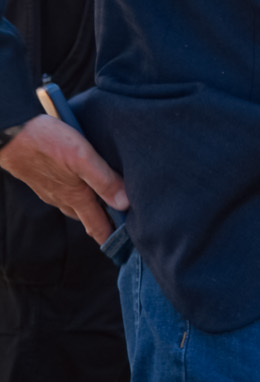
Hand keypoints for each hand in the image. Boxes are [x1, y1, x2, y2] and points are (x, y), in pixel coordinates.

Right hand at [0, 116, 126, 242]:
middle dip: (103, 223)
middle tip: (123, 225)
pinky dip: (77, 195)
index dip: (112, 238)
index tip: (127, 247)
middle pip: (86, 217)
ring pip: (74, 205)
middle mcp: (62, 198)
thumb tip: (125, 203)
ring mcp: (50, 190)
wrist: (11, 135)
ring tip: (106, 205)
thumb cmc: (47, 142)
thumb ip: (103, 180)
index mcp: (75, 196)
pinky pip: (63, 194)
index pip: (96, 225)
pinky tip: (80, 184)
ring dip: (90, 208)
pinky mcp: (42, 179)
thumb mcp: (82, 157)